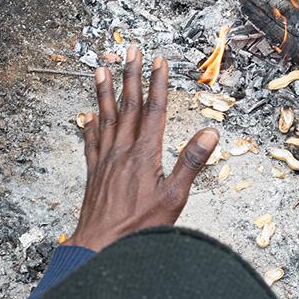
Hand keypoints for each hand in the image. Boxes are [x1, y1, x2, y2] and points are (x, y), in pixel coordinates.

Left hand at [67, 46, 218, 251]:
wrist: (100, 248)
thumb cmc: (139, 229)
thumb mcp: (174, 199)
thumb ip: (190, 163)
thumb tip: (210, 134)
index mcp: (144, 154)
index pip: (154, 110)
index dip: (157, 83)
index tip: (158, 60)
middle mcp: (122, 152)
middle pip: (128, 106)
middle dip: (131, 76)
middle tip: (131, 50)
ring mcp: (104, 161)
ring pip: (105, 118)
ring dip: (105, 92)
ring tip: (102, 69)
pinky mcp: (93, 174)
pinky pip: (90, 142)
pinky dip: (90, 126)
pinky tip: (88, 117)